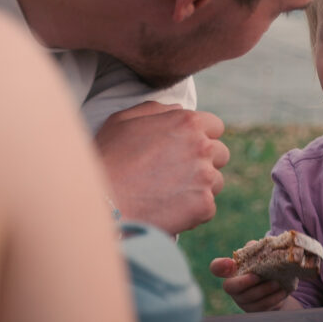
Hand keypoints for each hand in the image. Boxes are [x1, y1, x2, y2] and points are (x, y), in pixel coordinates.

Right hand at [95, 102, 228, 235]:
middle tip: (177, 174)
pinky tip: (168, 210)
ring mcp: (206, 177)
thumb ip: (156, 110)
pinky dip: (192, 212)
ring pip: (216, 182)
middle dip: (204, 162)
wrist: (101, 201)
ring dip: (200, 187)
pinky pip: (208, 208)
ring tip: (170, 194)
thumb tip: (178, 109)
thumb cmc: (107, 159)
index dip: (201, 138)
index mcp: (188, 122)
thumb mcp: (124, 120)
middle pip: (220, 154)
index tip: (185, 150)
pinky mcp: (204, 205)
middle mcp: (203, 147)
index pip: (215, 127)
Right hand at [208, 251, 294, 312]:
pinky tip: (282, 291)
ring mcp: (242, 300)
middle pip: (230, 287)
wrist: (278, 286)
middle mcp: (233, 286)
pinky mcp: (254, 310)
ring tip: (277, 283)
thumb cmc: (265, 266)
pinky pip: (262, 306)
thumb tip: (256, 247)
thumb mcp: (261, 255)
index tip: (230, 263)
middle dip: (244, 282)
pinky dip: (273, 298)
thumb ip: (257, 249)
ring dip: (264, 290)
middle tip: (258, 276)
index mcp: (232, 270)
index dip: (219, 266)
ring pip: (249, 298)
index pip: (217, 268)